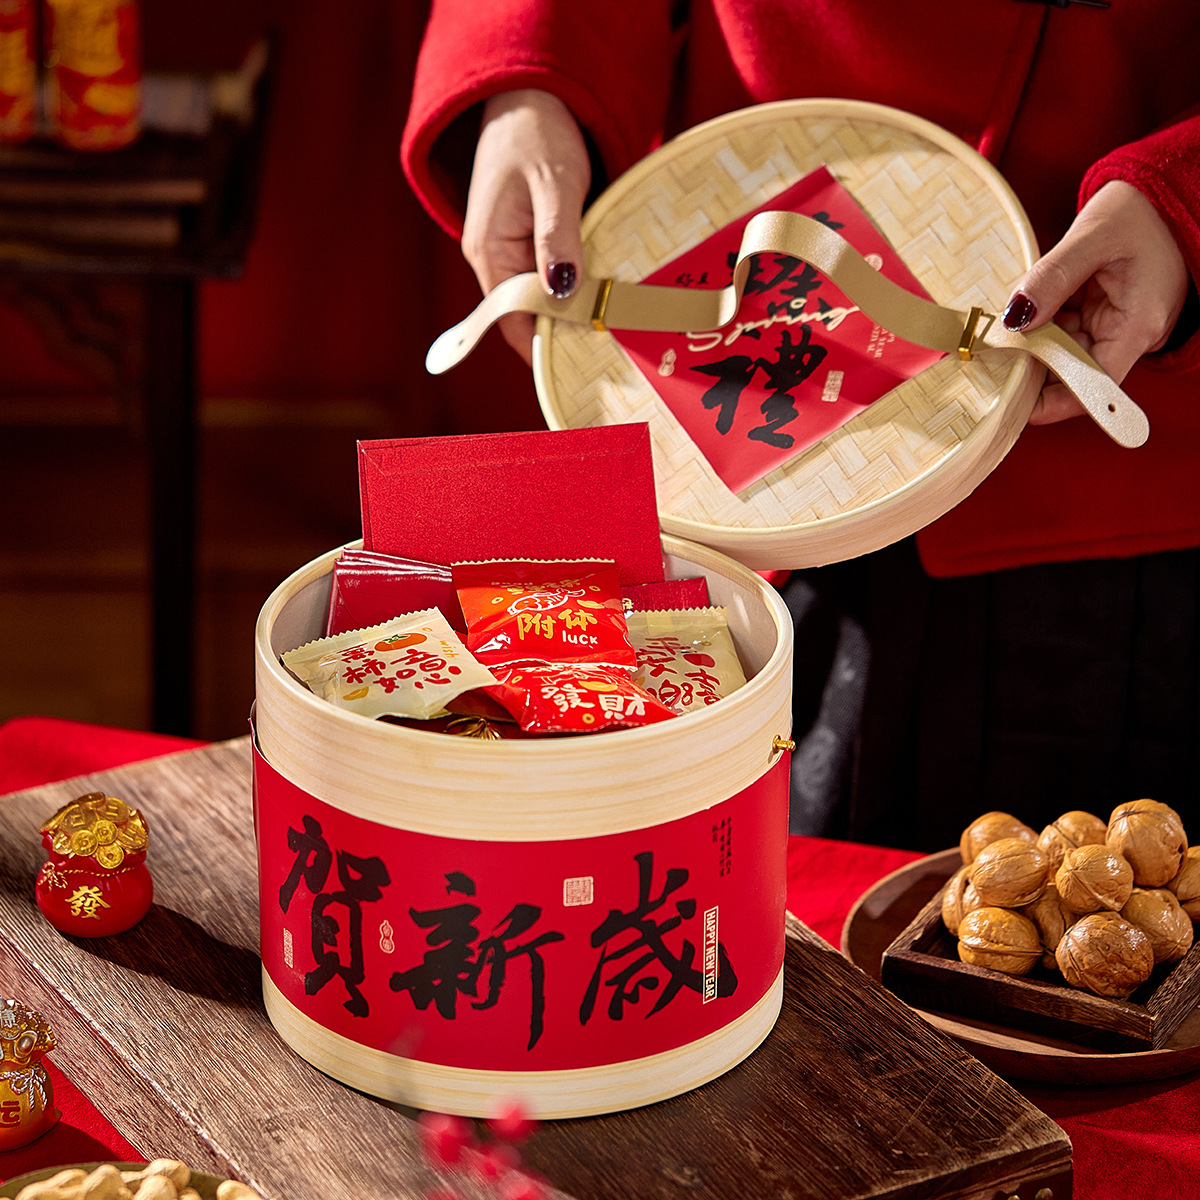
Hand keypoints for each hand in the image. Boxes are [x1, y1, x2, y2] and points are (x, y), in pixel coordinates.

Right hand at [462, 89, 590, 363]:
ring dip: (574, 310)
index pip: (511, 320)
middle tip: (613, 349)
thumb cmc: (538, 132)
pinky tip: (604, 294)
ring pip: (543, 298)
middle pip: (528, 315)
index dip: (544, 346)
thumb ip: (558, 237)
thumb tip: (562, 291)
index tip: (585, 363)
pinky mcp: (529, 242)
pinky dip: (576, 287)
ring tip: (616, 328)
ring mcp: (510, 252)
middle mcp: (492, 259)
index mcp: (487, 251)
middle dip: (565, 332)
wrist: (529, 95)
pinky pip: (550, 278)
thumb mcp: (554, 183)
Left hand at [1001, 181, 1190, 424]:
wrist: (1164, 192)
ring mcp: (1114, 325)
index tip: (1010, 404)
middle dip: (1030, 369)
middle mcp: (1128, 334)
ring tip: (992, 338)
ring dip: (1029, 346)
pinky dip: (1038, 327)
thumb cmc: (1141, 211)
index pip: (1093, 385)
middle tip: (985, 364)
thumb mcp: (1093, 236)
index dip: (1052, 402)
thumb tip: (1015, 318)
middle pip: (1071, 372)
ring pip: (1062, 351)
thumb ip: (1052, 277)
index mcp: (1137, 325)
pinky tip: (1014, 319)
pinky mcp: (1100, 314)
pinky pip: (1063, 331)